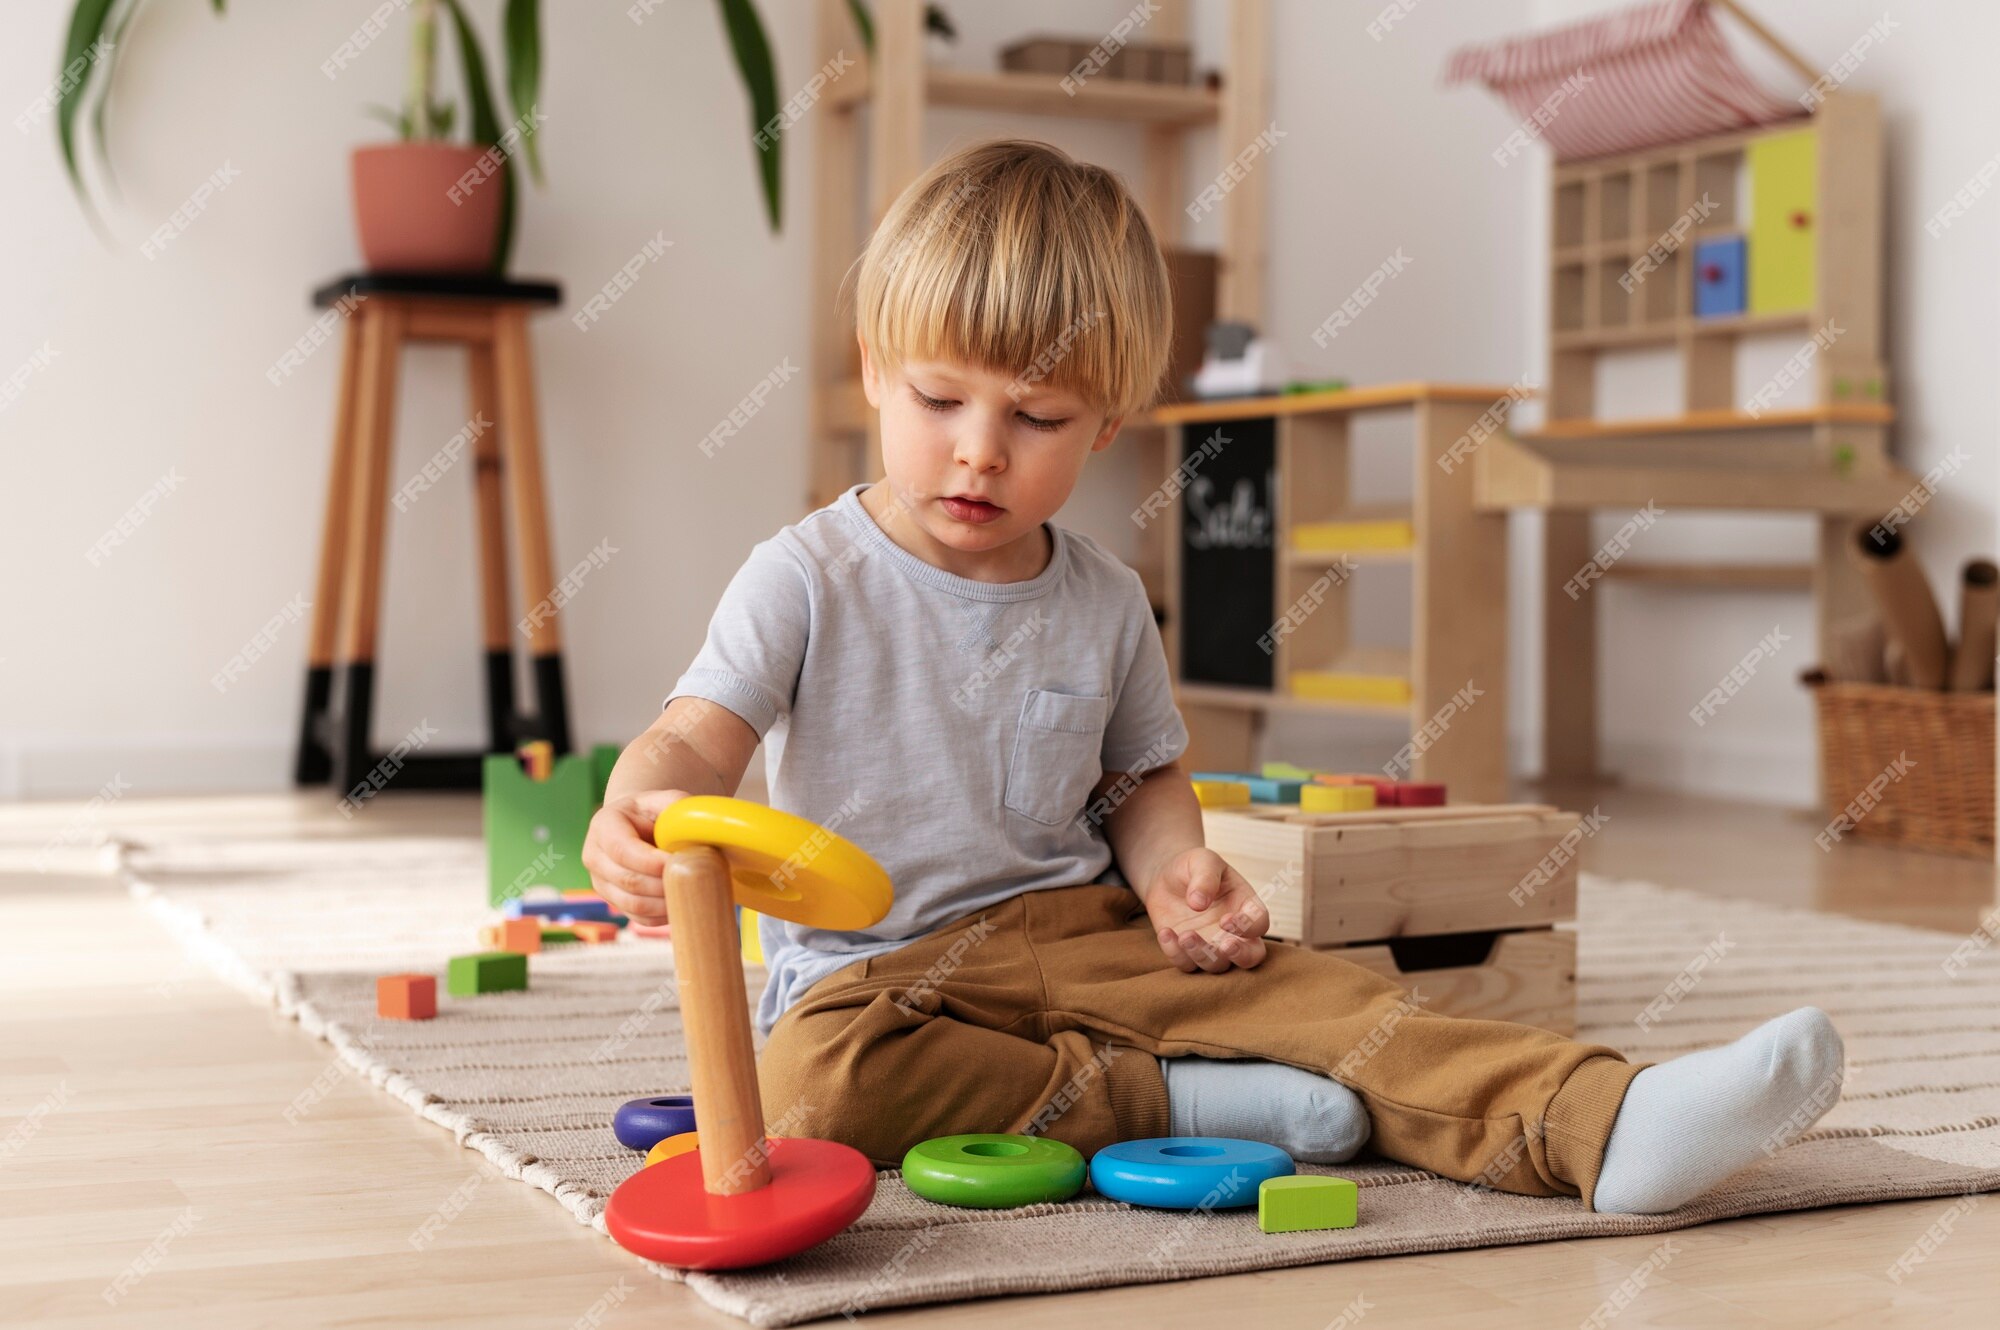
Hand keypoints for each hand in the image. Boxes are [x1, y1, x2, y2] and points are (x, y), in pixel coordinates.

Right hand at [581, 789, 689, 925]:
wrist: (638, 825)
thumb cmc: (655, 812)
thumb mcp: (665, 800)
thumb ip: (679, 808)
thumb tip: (697, 830)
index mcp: (604, 825)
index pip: (622, 849)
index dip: (651, 862)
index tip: (679, 863)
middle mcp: (595, 856)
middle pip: (626, 880)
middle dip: (662, 884)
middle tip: (693, 881)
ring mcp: (601, 882)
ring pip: (632, 904)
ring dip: (664, 903)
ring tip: (691, 893)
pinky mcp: (614, 901)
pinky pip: (638, 917)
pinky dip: (661, 916)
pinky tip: (681, 903)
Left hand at [1141, 847, 1270, 973]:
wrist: (1166, 875)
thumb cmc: (1193, 866)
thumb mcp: (1202, 860)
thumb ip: (1205, 877)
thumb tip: (1199, 903)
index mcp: (1245, 906)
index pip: (1259, 923)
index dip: (1248, 927)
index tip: (1226, 920)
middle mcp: (1234, 932)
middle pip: (1252, 956)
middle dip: (1242, 956)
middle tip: (1225, 945)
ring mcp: (1211, 945)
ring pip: (1217, 965)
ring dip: (1202, 954)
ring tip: (1185, 935)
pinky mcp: (1187, 952)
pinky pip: (1186, 965)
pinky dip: (1176, 953)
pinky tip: (1166, 932)